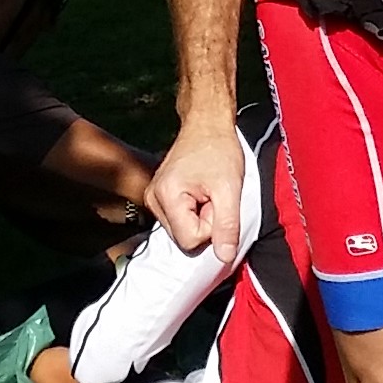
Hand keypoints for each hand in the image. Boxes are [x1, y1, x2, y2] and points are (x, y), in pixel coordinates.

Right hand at [147, 122, 247, 267]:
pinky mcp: (159, 198)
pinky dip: (194, 212)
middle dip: (205, 222)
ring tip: (207, 192)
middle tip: (213, 195)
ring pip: (183, 231)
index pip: (191, 240)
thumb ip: (227, 225)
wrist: (207, 124)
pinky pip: (180, 221)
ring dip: (200, 217)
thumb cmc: (219, 150)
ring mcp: (153, 199)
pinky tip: (200, 193)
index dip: (212, 226)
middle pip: (184, 238)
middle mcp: (153, 200)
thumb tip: (224, 257)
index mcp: (165, 196)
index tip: (217, 200)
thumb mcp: (230, 188)